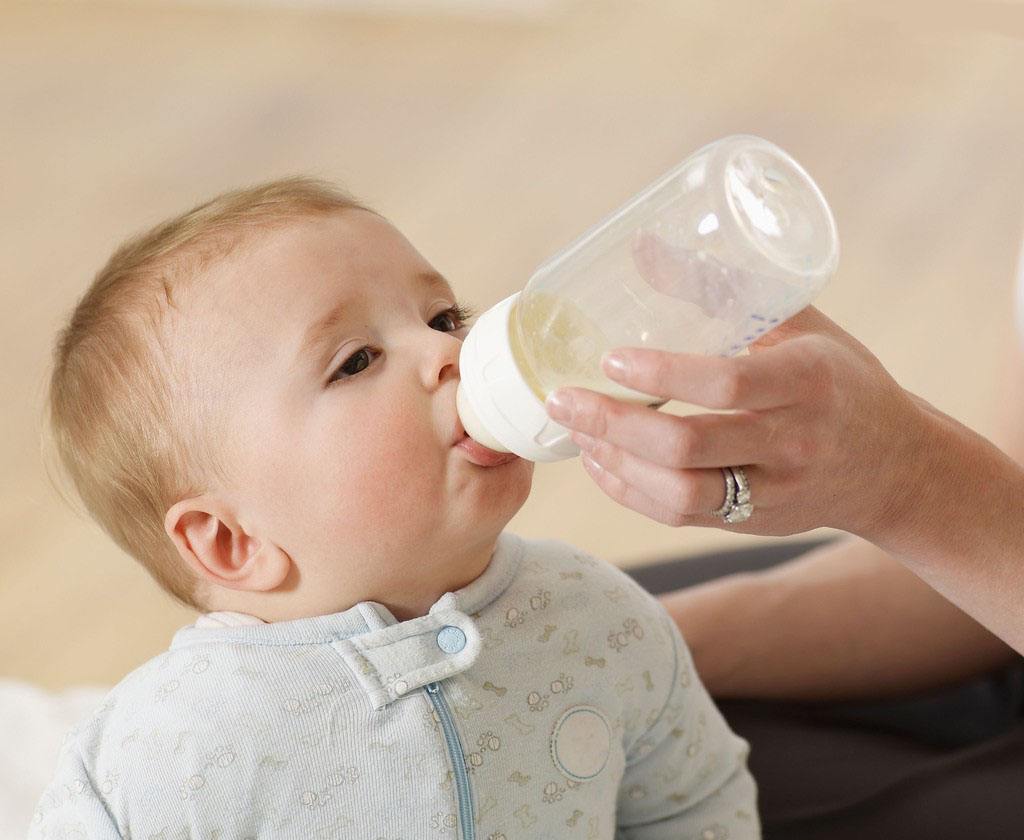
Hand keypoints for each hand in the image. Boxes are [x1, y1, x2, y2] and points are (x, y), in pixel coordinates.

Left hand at [543, 305, 927, 537]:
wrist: (895, 466)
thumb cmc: (841, 379)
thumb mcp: (800, 324)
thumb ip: (724, 289)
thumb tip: (641, 248)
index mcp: (808, 381)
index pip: (727, 384)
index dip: (662, 374)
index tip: (610, 359)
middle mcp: (792, 442)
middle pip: (688, 447)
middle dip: (614, 425)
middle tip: (564, 400)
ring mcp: (773, 491)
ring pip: (679, 493)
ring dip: (615, 464)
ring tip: (576, 431)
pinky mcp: (754, 523)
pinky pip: (681, 516)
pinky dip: (631, 493)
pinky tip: (601, 463)